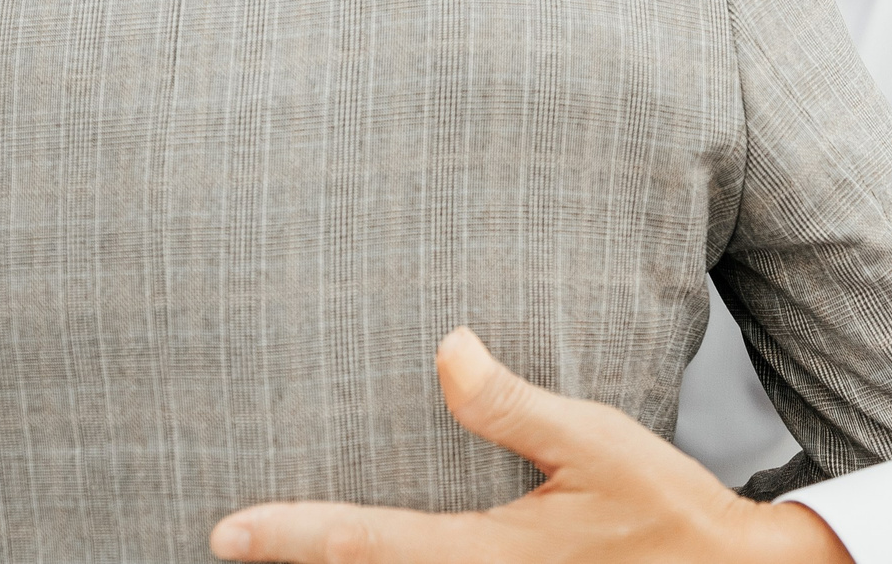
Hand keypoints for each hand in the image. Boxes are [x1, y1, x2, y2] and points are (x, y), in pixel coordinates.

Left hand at [210, 328, 852, 563]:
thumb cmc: (664, 509)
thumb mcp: (594, 440)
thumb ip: (512, 405)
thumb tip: (447, 348)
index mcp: (488, 552)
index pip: (368, 543)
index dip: (293, 537)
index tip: (227, 532)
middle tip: (228, 550)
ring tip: (282, 554)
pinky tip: (374, 560)